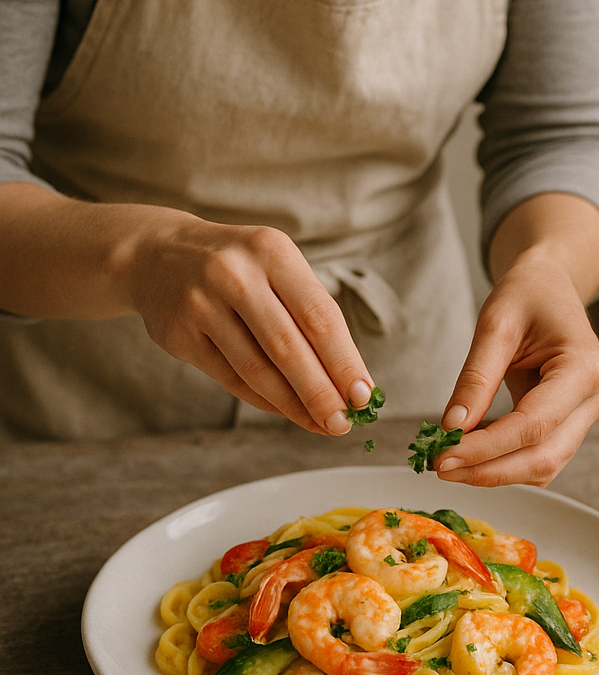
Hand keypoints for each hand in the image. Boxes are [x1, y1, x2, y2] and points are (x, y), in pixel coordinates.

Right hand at [120, 207, 373, 434]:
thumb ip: (309, 311)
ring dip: (294, 404)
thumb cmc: (239, 266)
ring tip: (322, 423)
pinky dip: (264, 399)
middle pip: (287, 346)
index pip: (318, 315)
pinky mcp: (179, 335)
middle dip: (321, 391)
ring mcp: (201, 304)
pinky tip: (287, 410)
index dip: (344, 360)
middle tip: (344, 423)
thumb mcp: (276, 264)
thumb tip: (350, 378)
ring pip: (257, 369)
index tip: (365, 395)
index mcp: (271, 251)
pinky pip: (230, 378)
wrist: (157, 255)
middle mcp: (235, 274)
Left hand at [434, 231, 598, 487]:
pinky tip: (470, 451)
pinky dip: (504, 460)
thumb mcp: (495, 324)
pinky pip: (540, 453)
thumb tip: (452, 427)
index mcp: (584, 368)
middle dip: (490, 470)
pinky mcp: (571, 421)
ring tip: (449, 462)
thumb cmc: (528, 293)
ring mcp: (587, 412)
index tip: (445, 456)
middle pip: (544, 456)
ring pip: (544, 465)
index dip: (487, 448)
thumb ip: (476, 378)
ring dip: (496, 471)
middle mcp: (595, 397)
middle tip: (440, 466)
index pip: (534, 425)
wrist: (550, 284)